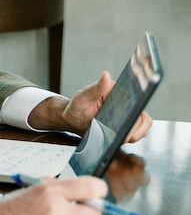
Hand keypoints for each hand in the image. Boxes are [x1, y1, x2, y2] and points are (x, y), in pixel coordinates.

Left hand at [28, 71, 152, 141]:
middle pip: (141, 116)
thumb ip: (94, 88)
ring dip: (134, 134)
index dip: (138, 110)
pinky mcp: (125, 126)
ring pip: (142, 126)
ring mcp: (127, 115)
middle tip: (122, 134)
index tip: (132, 119)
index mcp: (117, 91)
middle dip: (135, 127)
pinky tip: (119, 139)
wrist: (72, 119)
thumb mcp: (82, 97)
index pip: (136, 99)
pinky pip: (136, 133)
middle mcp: (126, 102)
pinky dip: (131, 138)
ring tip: (120, 137)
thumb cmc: (76, 106)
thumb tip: (105, 75)